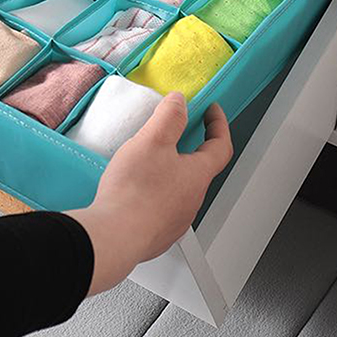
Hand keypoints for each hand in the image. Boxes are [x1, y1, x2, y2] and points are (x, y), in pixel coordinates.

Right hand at [67, 92, 231, 295]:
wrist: (115, 235)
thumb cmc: (135, 190)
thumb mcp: (153, 140)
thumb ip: (169, 116)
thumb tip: (180, 101)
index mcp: (197, 175)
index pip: (220, 147)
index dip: (218, 125)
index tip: (211, 112)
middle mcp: (192, 200)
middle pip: (199, 168)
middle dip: (189, 148)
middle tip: (175, 133)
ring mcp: (175, 220)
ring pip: (179, 189)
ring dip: (169, 172)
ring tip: (146, 161)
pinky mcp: (157, 233)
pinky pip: (161, 208)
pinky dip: (153, 194)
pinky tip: (134, 189)